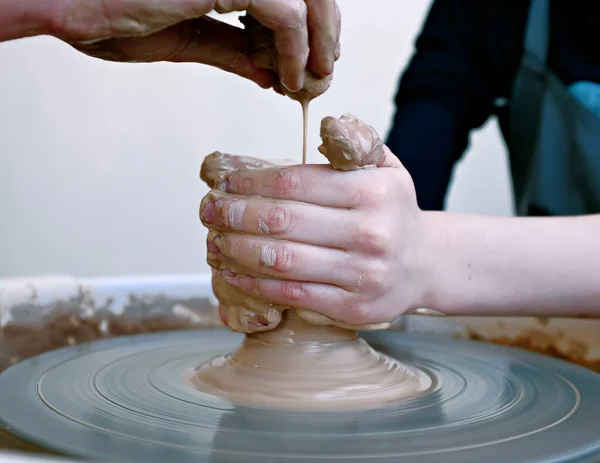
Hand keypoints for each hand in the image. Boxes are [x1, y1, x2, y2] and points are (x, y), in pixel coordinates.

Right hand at [15, 0, 339, 91]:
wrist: (60, 2)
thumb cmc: (107, 12)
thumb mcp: (186, 38)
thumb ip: (231, 50)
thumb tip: (269, 71)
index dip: (310, 31)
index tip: (308, 70)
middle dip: (324, 36)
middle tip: (320, 77)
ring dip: (317, 46)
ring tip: (307, 84)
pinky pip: (286, 14)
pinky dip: (295, 51)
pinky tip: (288, 79)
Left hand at [200, 116, 435, 326]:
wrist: (424, 264)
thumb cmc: (392, 210)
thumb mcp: (387, 166)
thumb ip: (357, 143)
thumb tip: (325, 125)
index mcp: (376, 191)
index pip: (296, 184)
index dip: (251, 183)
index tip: (225, 183)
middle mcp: (372, 233)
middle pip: (283, 223)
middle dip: (234, 216)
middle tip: (208, 212)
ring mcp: (364, 275)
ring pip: (283, 261)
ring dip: (237, 251)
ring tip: (214, 241)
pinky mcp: (353, 309)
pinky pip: (293, 295)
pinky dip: (255, 284)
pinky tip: (234, 272)